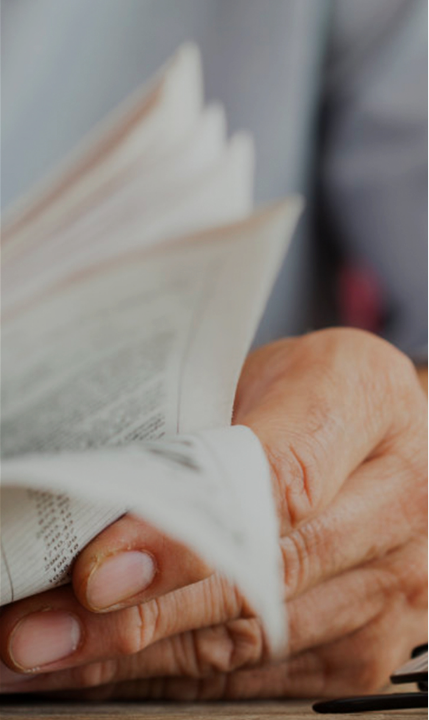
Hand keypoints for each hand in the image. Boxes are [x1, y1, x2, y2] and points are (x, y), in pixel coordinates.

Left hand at [1, 330, 426, 700]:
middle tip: (43, 628)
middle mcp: (397, 504)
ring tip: (53, 652)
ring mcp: (390, 588)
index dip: (185, 536)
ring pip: (252, 644)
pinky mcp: (365, 649)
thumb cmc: (320, 391)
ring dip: (142, 654)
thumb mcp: (269, 373)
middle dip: (141, 614)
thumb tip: (101, 494)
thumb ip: (205, 427)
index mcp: (368, 405)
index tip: (98, 569)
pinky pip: (261, 678)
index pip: (274, 483)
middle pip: (262, 580)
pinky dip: (178, 675)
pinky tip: (114, 666)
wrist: (395, 440)